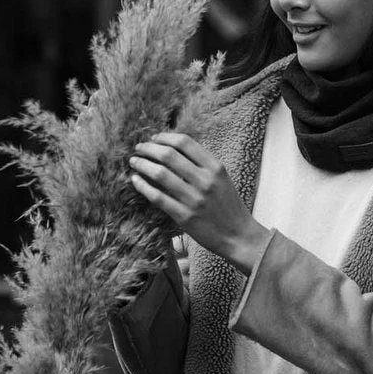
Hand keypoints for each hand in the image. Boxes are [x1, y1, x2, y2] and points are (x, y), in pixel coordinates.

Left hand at [129, 132, 268, 274]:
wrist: (238, 236)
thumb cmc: (228, 206)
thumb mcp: (222, 179)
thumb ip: (202, 164)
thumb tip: (173, 148)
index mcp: (215, 168)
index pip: (185, 142)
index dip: (165, 137)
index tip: (153, 138)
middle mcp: (205, 181)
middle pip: (169, 155)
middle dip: (149, 148)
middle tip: (139, 148)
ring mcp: (194, 199)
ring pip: (160, 174)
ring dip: (142, 164)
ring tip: (134, 162)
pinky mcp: (184, 217)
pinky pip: (157, 197)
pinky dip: (143, 186)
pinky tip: (135, 180)